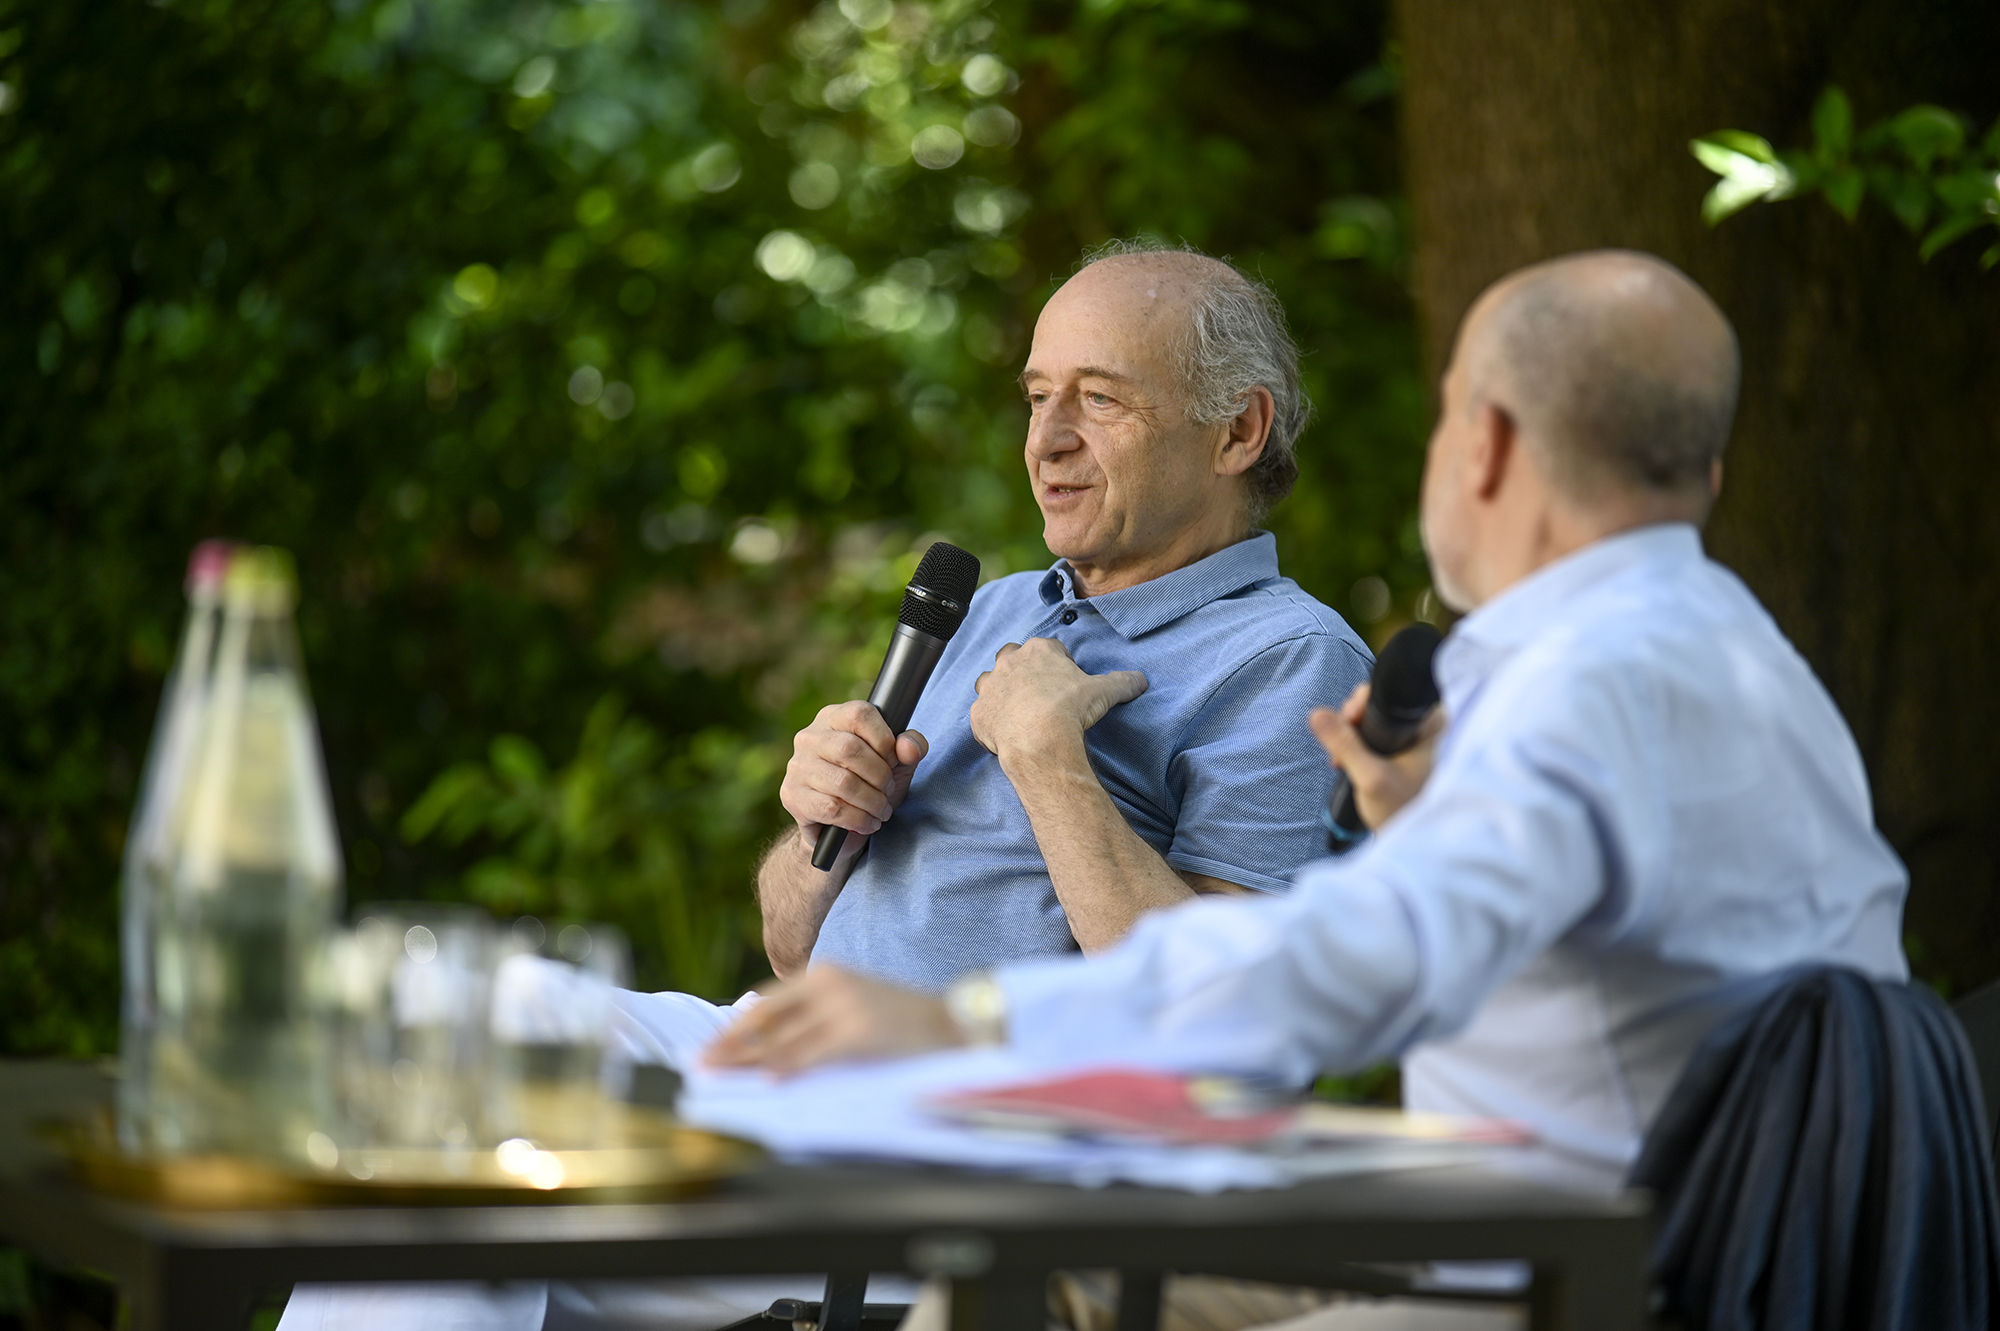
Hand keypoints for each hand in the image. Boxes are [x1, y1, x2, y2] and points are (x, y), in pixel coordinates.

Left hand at [702, 966, 964, 1074]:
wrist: (952, 1022)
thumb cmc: (902, 1020)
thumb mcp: (853, 1003)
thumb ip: (814, 1015)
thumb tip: (769, 1046)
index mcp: (824, 974)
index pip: (766, 1004)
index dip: (734, 1028)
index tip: (710, 1048)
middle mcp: (828, 984)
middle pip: (765, 1020)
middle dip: (730, 1046)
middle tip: (700, 1066)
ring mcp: (842, 1007)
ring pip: (782, 1041)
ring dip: (747, 1062)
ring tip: (720, 1077)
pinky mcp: (856, 1032)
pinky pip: (810, 1055)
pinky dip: (786, 1069)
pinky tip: (766, 1082)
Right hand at [779, 702, 928, 865]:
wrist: (839, 827)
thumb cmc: (869, 785)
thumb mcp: (898, 763)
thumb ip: (910, 747)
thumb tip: (909, 747)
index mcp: (834, 718)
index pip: (859, 714)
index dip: (884, 739)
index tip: (893, 761)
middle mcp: (809, 737)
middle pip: (850, 749)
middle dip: (879, 775)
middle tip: (888, 790)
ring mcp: (797, 767)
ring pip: (842, 782)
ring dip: (872, 801)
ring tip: (881, 809)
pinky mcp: (792, 796)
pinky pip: (831, 807)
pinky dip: (858, 819)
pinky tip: (868, 823)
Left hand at [970, 638, 1146, 761]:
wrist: (1040, 739)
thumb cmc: (1070, 708)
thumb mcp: (1104, 691)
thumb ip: (1122, 681)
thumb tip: (1141, 680)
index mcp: (1039, 650)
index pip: (1049, 649)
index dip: (1058, 664)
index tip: (1065, 682)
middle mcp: (1009, 662)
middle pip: (1014, 660)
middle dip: (1024, 673)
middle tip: (1040, 695)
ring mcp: (990, 687)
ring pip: (991, 683)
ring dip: (1002, 693)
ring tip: (1019, 712)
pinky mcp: (978, 713)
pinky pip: (982, 714)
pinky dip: (991, 722)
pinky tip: (1006, 733)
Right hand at [1309, 683, 1445, 830]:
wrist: (1407, 837)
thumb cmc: (1399, 809)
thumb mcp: (1369, 777)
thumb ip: (1344, 744)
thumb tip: (1317, 714)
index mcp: (1429, 724)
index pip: (1391, 692)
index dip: (1362, 703)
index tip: (1346, 724)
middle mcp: (1423, 724)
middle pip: (1376, 701)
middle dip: (1351, 721)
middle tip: (1341, 747)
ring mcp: (1410, 736)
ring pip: (1369, 716)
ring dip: (1348, 733)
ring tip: (1341, 759)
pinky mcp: (1398, 747)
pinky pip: (1369, 731)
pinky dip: (1353, 742)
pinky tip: (1346, 760)